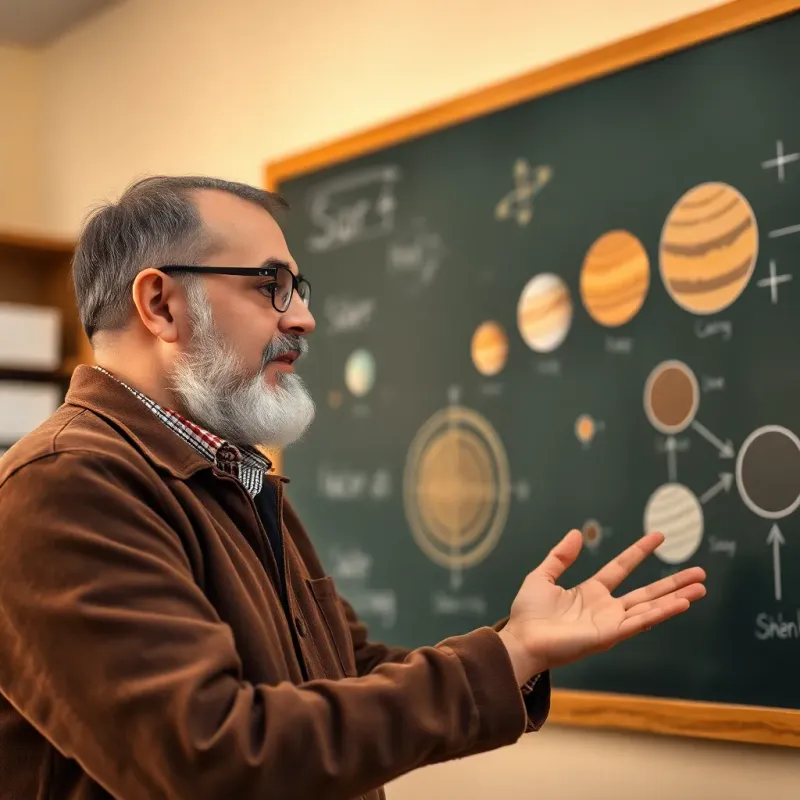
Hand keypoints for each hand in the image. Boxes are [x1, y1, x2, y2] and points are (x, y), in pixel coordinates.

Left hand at [497, 530, 705, 685]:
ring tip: (700, 588)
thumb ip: (560, 556)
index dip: (639, 552)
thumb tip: (576, 532)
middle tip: (700, 572)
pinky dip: (661, 613)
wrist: (521, 639)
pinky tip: (680, 604)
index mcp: (591, 592)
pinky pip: (640, 622)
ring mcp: (611, 623)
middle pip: (647, 591)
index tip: (659, 536)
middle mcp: (606, 608)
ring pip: (651, 607)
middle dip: (673, 582)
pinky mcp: (610, 636)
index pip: (622, 568)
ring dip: (676, 598)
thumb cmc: (528, 614)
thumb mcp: (542, 576)